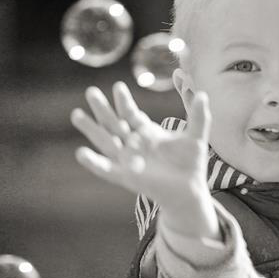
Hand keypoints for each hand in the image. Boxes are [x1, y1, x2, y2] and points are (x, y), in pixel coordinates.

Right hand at [71, 82, 215, 235]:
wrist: (190, 190)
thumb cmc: (191, 163)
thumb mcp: (196, 134)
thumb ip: (198, 113)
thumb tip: (201, 91)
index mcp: (146, 133)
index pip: (131, 114)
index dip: (124, 101)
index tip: (118, 87)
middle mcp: (133, 145)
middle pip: (113, 123)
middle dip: (102, 108)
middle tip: (91, 92)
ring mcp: (128, 160)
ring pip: (105, 141)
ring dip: (91, 129)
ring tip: (77, 114)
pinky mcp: (127, 177)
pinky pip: (106, 169)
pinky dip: (94, 162)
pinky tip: (82, 153)